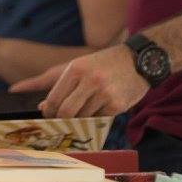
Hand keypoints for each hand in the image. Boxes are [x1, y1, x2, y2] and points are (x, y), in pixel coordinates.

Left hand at [16, 45, 146, 119]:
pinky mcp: (117, 104)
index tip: (50, 116)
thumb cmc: (105, 64)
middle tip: (64, 121)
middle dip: (62, 120)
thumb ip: (61, 85)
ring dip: (82, 118)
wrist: (138, 60)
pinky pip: (99, 120)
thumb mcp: (81, 66)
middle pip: (66, 112)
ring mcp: (104, 93)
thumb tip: (43, 107)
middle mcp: (90, 80)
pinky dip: (97, 117)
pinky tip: (103, 106)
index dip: (49, 112)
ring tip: (88, 108)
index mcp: (76, 69)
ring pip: (83, 118)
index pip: (54, 99)